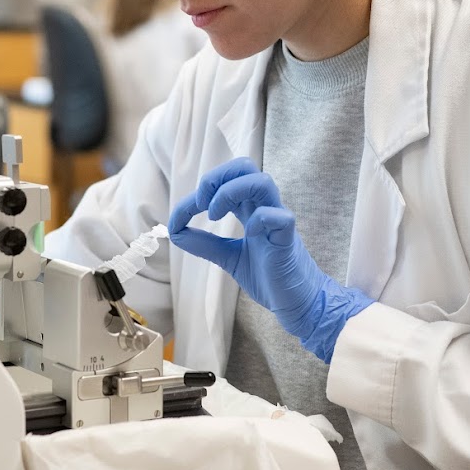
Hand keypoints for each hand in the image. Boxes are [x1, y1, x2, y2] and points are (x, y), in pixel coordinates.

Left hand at [168, 158, 372, 362]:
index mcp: (250, 209)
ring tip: (215, 214)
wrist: (295, 302)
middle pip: (245, 167)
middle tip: (202, 203)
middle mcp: (263, 208)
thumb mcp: (227, 257)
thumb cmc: (267, 277)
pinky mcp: (288, 239)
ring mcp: (277, 220)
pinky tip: (249, 234)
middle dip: (217, 177)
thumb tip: (174, 232)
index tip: (177, 219)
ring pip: (262, 181)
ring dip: (231, 191)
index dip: (195, 196)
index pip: (223, 183)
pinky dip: (260, 219)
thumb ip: (203, 244)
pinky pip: (281, 216)